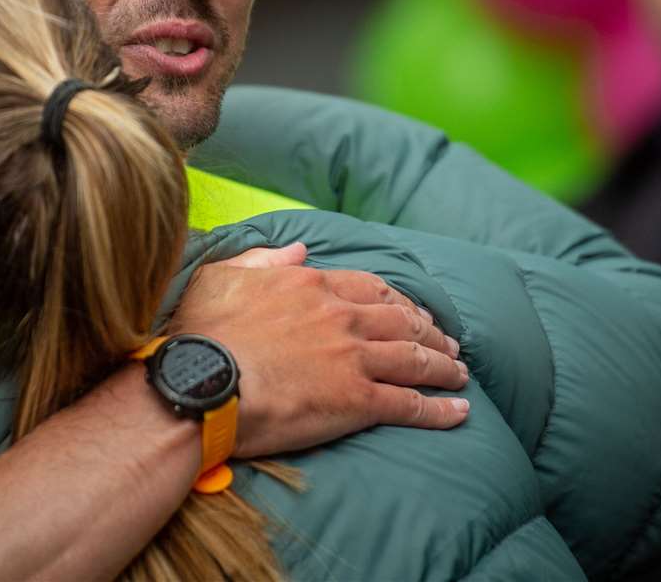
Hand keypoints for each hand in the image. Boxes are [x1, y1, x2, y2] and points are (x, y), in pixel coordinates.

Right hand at [170, 242, 469, 457]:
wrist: (202, 383)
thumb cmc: (200, 334)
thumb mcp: (221, 277)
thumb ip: (263, 260)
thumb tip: (298, 249)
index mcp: (311, 286)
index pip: (370, 287)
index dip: (398, 299)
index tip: (411, 309)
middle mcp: (341, 317)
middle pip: (403, 319)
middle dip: (430, 329)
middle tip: (446, 340)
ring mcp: (353, 358)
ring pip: (415, 357)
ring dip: (443, 364)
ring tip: (459, 371)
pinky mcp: (357, 400)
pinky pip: (410, 403)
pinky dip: (440, 408)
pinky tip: (460, 411)